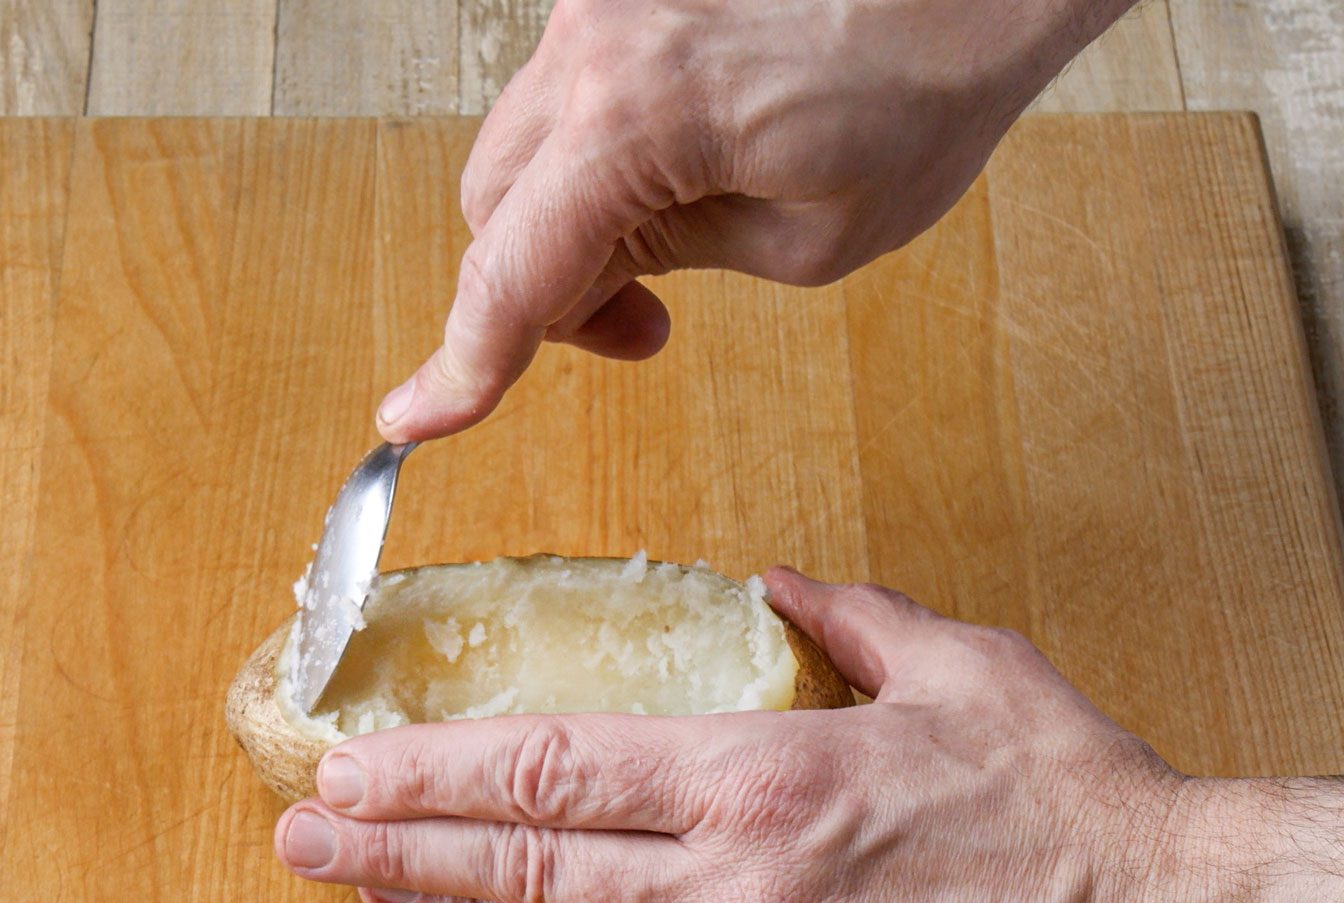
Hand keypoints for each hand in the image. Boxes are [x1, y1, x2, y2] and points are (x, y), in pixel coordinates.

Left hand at [273, 569, 1343, 902]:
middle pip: (524, 866)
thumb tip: (769, 590)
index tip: (350, 764)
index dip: (432, 772)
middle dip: (395, 849)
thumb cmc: (1076, 803)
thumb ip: (842, 619)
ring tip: (368, 892)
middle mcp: (737, 893)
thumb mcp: (960, 668)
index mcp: (765, 781)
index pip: (550, 770)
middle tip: (302, 835)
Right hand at [379, 0, 1135, 439]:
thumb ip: (672, 259)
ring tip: (679, 235)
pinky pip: (567, 89)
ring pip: (523, 143)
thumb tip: (596, 272)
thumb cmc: (927, 87)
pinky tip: (682, 159)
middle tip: (641, 328)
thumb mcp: (807, 239)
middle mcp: (592, 41)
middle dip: (539, 285)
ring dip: (568, 212)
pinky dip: (594, 148)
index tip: (417, 419)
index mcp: (635, 117)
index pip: (509, 270)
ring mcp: (599, 0)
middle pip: (489, 202)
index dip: (462, 364)